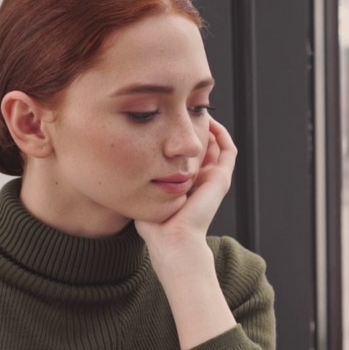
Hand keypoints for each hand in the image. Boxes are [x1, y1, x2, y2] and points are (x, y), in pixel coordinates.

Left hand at [134, 117, 235, 260]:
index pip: (189, 155)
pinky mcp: (221, 178)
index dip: (181, 136)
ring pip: (218, 145)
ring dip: (210, 126)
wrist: (172, 240)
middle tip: (184, 109)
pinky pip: (227, 149)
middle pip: (204, 146)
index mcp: (188, 184)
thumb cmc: (155, 226)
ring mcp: (214, 178)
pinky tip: (208, 119)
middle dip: (196, 127)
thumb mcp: (145, 194)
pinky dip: (221, 133)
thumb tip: (120, 163)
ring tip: (197, 109)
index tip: (168, 120)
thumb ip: (140, 179)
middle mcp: (203, 180)